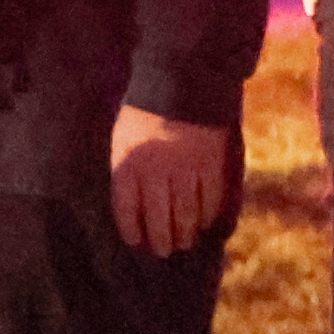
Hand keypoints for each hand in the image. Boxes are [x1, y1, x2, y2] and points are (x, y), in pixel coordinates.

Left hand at [109, 108, 234, 254]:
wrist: (182, 81)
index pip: (127, 209)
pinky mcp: (212, 164)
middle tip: (164, 251)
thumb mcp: (122, 137)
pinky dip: (209, 214)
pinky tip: (207, 223)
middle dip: (161, 239)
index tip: (136, 242)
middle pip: (159, 217)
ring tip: (185, 243)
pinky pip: (211, 198)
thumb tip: (132, 201)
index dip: (131, 229)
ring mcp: (186, 170)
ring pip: (186, 213)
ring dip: (185, 232)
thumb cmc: (145, 110)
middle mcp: (156, 172)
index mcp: (129, 164)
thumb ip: (126, 168)